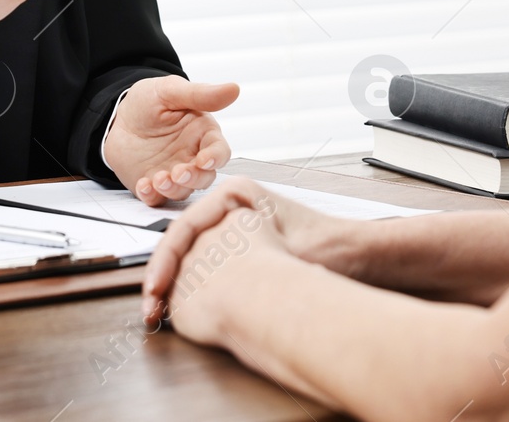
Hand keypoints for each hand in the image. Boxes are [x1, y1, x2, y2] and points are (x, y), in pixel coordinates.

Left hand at [103, 76, 239, 204]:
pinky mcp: (153, 184)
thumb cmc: (147, 101)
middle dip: (194, 178)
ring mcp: (173, 173)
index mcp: (202, 134)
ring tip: (158, 179)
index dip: (215, 158)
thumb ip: (200, 94)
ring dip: (173, 189)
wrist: (116, 117)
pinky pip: (157, 198)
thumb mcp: (170, 91)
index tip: (205, 160)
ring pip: (183, 190)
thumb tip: (234, 88)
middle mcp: (191, 156)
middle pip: (205, 177)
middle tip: (178, 173)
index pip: (219, 150)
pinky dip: (152, 196)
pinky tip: (144, 186)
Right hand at [142, 176, 351, 328]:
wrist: (358, 257)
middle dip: (163, 277)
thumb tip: (209, 289)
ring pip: (191, 259)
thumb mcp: (283, 252)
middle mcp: (231, 208)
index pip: (183, 227)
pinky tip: (184, 314)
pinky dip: (193, 293)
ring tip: (160, 314)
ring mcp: (235, 230)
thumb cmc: (330, 247)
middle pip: (182, 243)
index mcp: (235, 194)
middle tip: (150, 309)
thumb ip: (244, 265)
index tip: (154, 290)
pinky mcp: (242, 252)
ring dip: (174, 287)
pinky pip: (207, 271)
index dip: (163, 262)